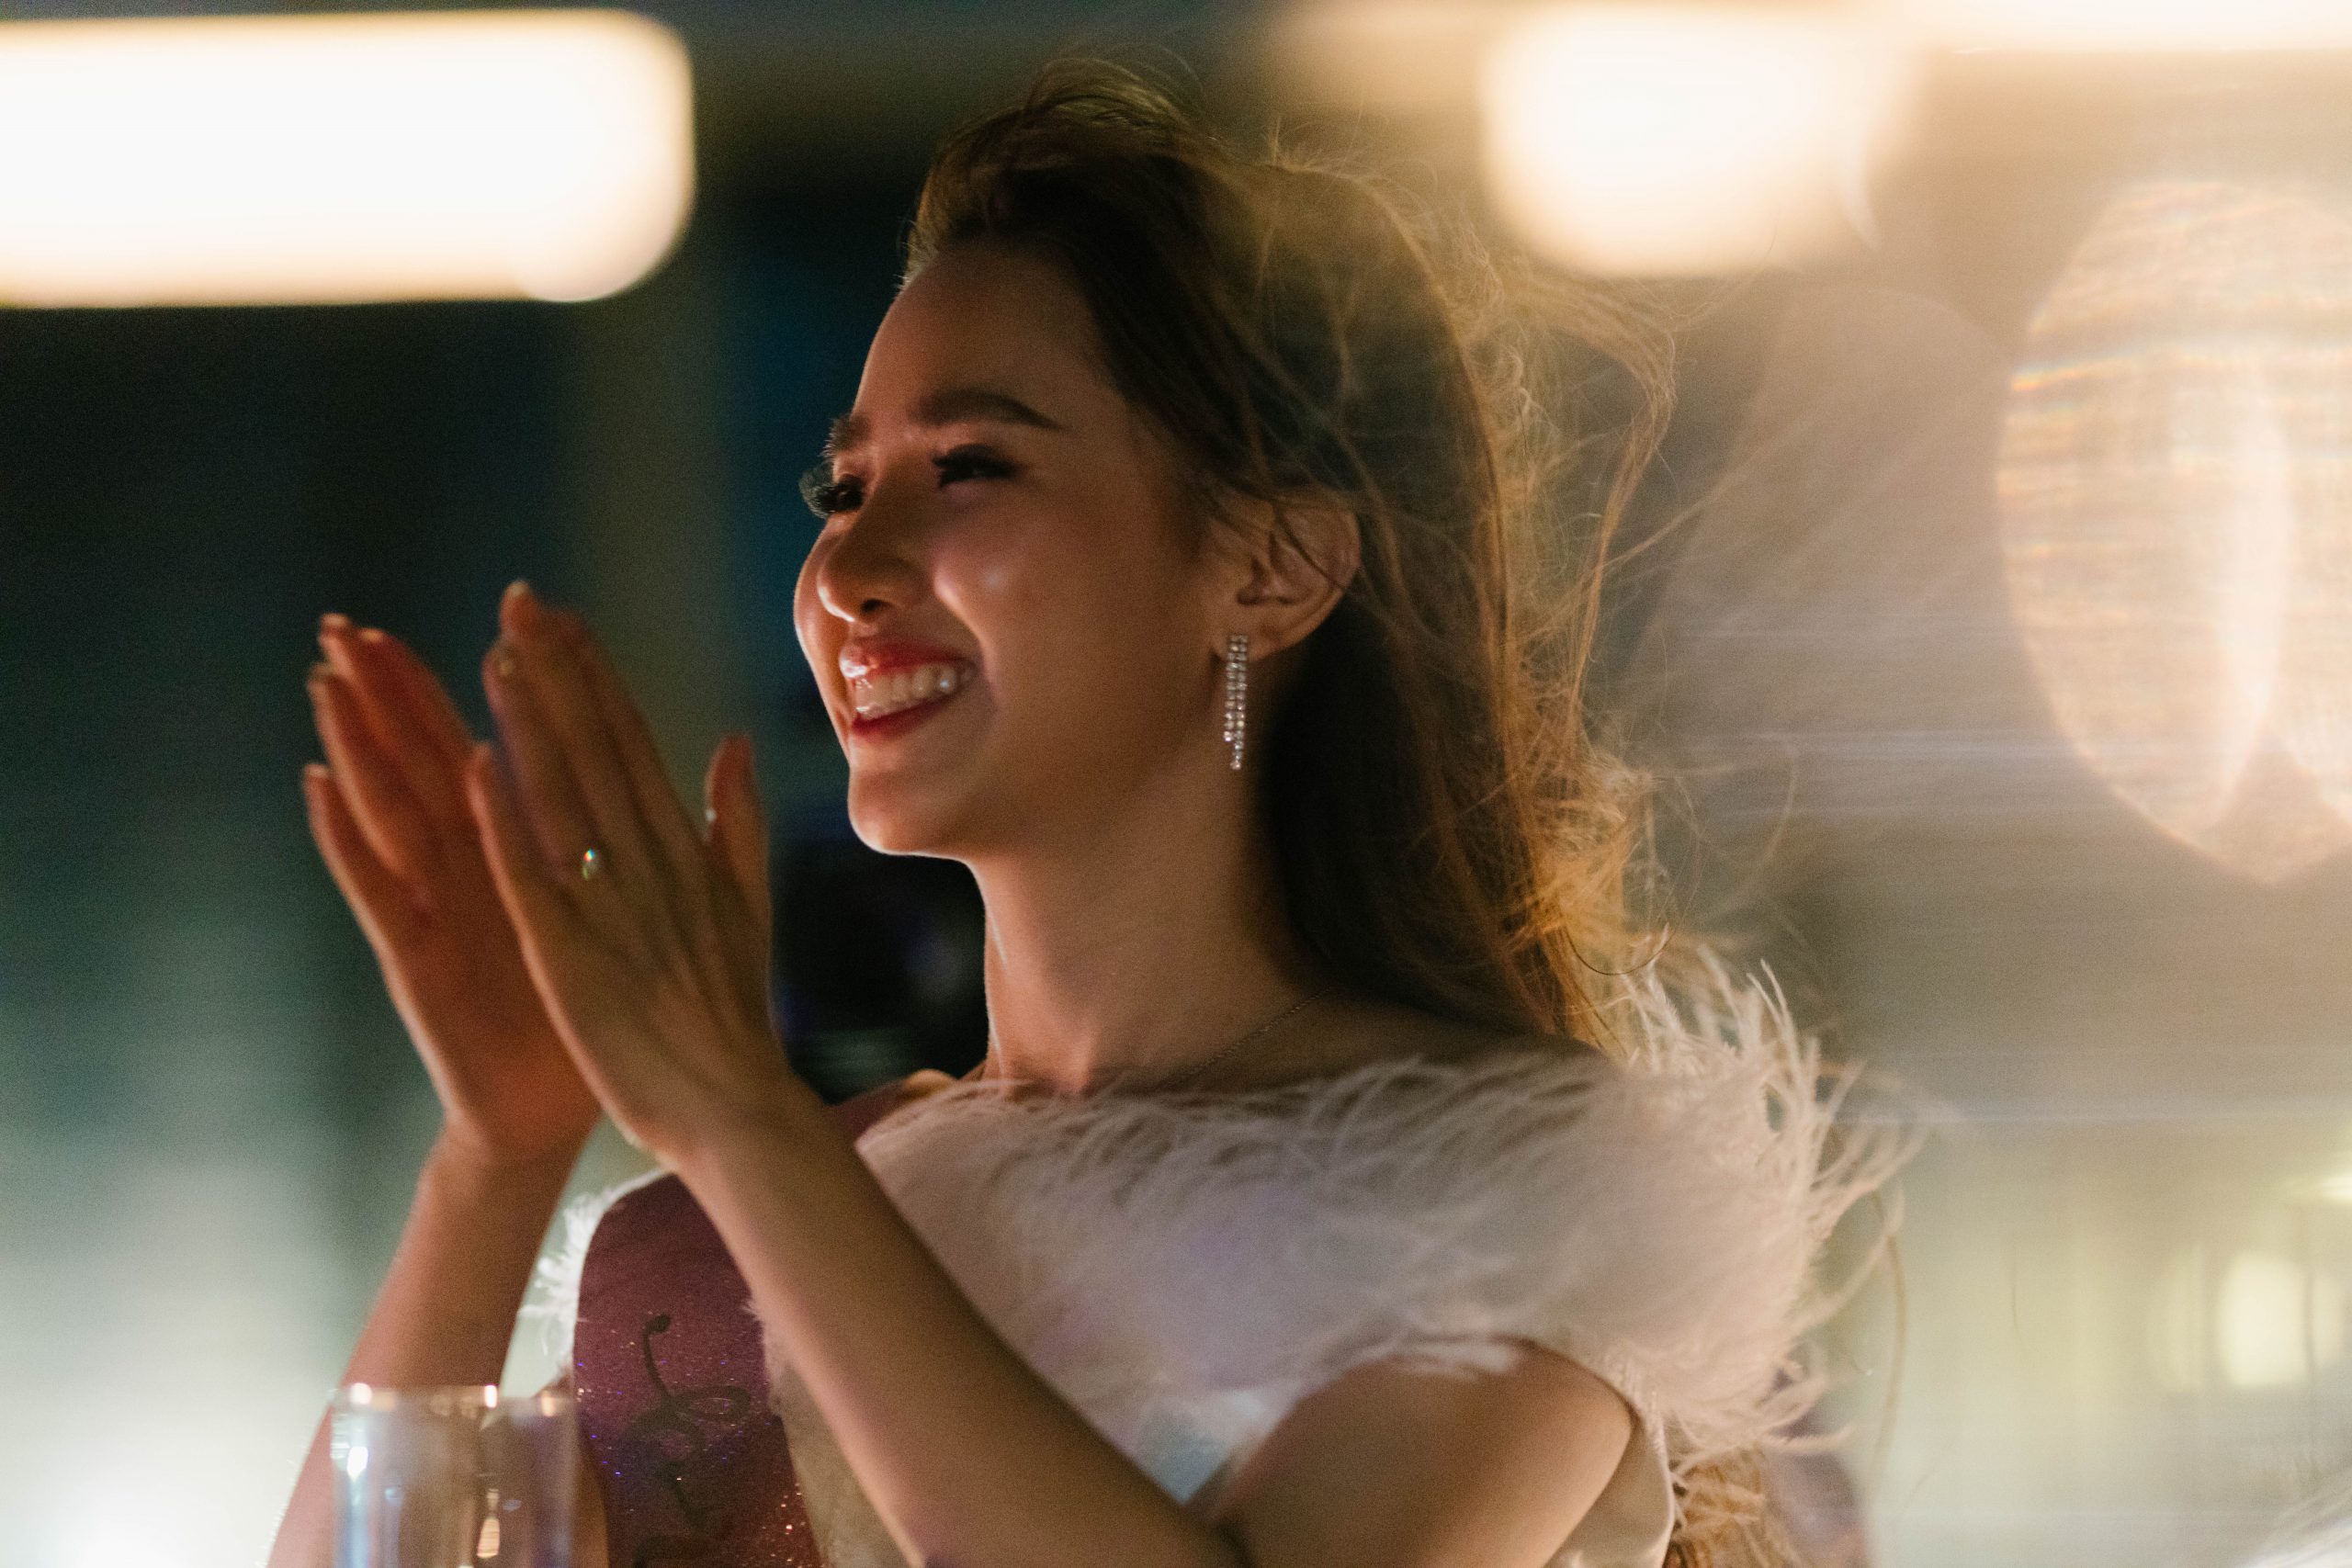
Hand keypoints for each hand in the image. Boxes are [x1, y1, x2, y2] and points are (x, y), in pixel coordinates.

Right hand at [303, 616, 601, 1169]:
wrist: (553, 1106)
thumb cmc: (586, 1006)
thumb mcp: (621, 911)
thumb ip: (628, 836)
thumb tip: (644, 769)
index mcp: (520, 853)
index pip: (496, 745)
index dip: (488, 682)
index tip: (475, 616)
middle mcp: (466, 871)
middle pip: (425, 763)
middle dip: (391, 696)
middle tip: (348, 623)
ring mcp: (434, 908)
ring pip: (390, 809)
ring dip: (357, 744)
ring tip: (327, 680)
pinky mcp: (415, 956)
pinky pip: (375, 889)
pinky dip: (346, 838)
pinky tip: (320, 786)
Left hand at [463, 581, 793, 1166]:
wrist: (735, 1107)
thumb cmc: (732, 1015)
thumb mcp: (745, 905)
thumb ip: (735, 821)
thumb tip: (734, 741)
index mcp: (682, 850)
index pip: (632, 741)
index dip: (595, 676)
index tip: (561, 618)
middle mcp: (647, 864)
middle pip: (595, 751)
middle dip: (555, 673)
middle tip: (518, 603)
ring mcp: (608, 908)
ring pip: (561, 796)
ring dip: (527, 723)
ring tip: (494, 655)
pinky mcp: (571, 957)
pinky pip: (530, 878)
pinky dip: (503, 820)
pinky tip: (474, 765)